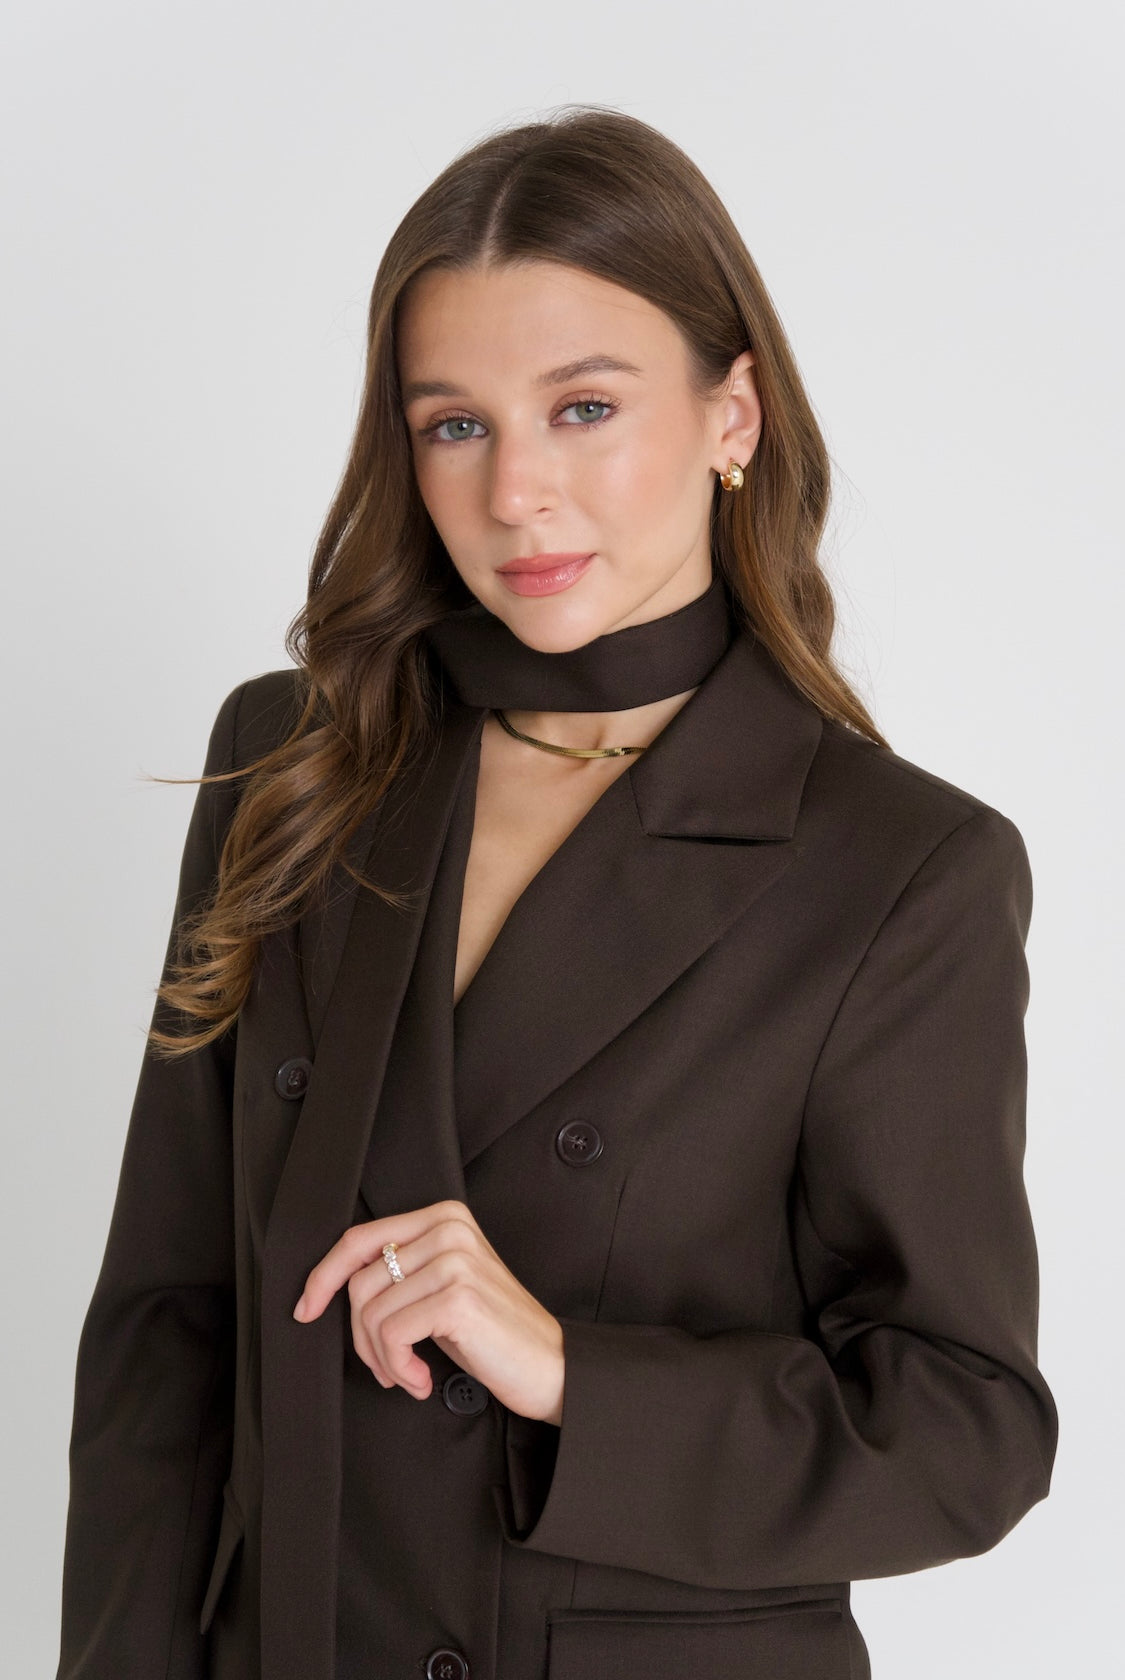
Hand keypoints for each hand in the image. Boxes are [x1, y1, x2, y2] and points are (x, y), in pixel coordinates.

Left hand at [293, 1198, 564, 1424]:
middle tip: (389, 1366)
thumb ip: (400, 1270)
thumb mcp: (442, 1287)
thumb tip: (328, 1285)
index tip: (306, 1309)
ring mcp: (455, 1260)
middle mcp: (449, 1229)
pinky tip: (422, 1380)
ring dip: (381, 1359)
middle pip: (359, 1281)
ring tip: (409, 1374)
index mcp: (444, 1216)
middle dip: (361, 1336)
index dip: (323, 1276)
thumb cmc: (492, 1333)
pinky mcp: (458, 1298)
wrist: (551, 1366)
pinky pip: (391, 1335)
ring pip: (370, 1313)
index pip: (359, 1238)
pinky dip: (398, 1368)